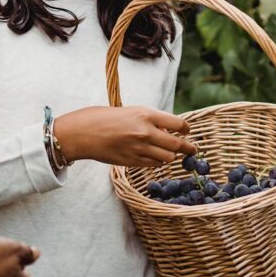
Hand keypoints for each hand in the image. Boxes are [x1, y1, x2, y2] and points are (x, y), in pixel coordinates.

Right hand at [53, 105, 196, 166]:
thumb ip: (149, 119)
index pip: (178, 124)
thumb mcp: (130, 111)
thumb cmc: (103, 118)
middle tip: (193, 150)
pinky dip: (157, 162)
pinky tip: (154, 158)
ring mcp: (139, 149)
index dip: (186, 130)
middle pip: (177, 145)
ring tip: (170, 154)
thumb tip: (167, 127)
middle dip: (188, 148)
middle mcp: (146, 132)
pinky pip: (153, 165)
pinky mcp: (132, 162)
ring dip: (170, 156)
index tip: (187, 132)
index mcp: (146, 114)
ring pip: (167, 158)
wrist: (82, 133)